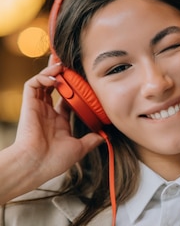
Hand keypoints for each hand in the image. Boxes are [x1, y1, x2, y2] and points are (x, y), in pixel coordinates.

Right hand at [1, 61, 103, 201]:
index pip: (67, 98)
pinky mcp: (29, 104)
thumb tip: (105, 137)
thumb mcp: (79, 148)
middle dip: (61, 73)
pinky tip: (55, 77)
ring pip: (43, 81)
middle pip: (53, 85)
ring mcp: (38, 107)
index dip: (74, 88)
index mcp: (59, 121)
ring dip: (52, 70)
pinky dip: (43, 77)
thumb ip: (91, 140)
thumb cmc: (54, 160)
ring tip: (62, 64)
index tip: (85, 80)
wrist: (36, 164)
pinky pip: (33, 84)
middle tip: (70, 61)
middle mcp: (47, 112)